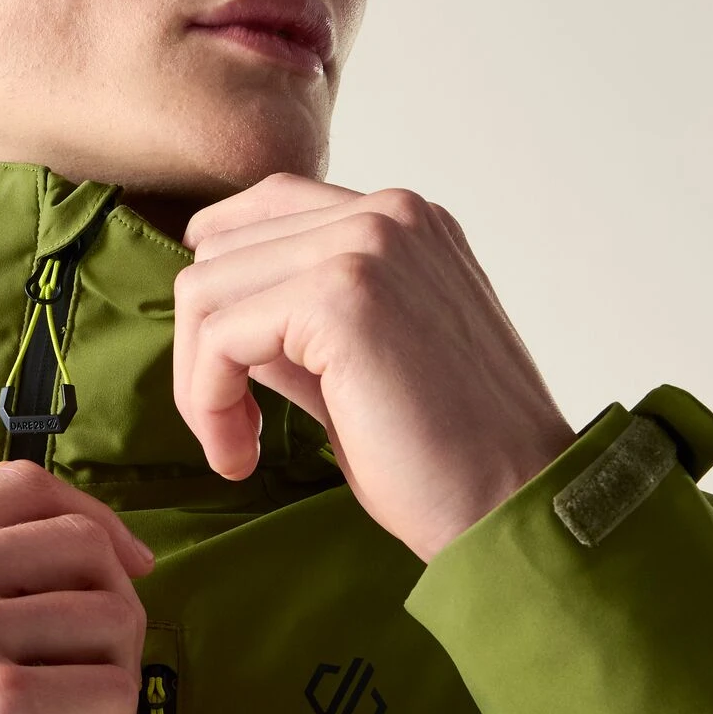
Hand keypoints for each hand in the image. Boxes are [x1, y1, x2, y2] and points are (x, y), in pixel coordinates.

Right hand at [0, 460, 154, 713]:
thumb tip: (80, 545)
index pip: (20, 486)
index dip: (91, 519)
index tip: (124, 568)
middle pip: (81, 544)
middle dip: (118, 608)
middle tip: (97, 673)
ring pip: (112, 617)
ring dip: (117, 681)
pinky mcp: (2, 703)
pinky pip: (113, 690)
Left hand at [174, 173, 578, 562]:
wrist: (513, 504)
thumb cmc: (444, 454)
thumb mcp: (356, 367)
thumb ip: (294, 327)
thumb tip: (219, 321)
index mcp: (401, 223)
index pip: (264, 209)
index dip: (221, 294)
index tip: (229, 379)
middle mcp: (387, 213)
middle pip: (219, 251)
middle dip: (201, 349)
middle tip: (233, 432)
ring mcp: (367, 245)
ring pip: (203, 290)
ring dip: (199, 383)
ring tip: (236, 447)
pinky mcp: (341, 296)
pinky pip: (218, 338)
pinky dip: (209, 403)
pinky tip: (242, 457)